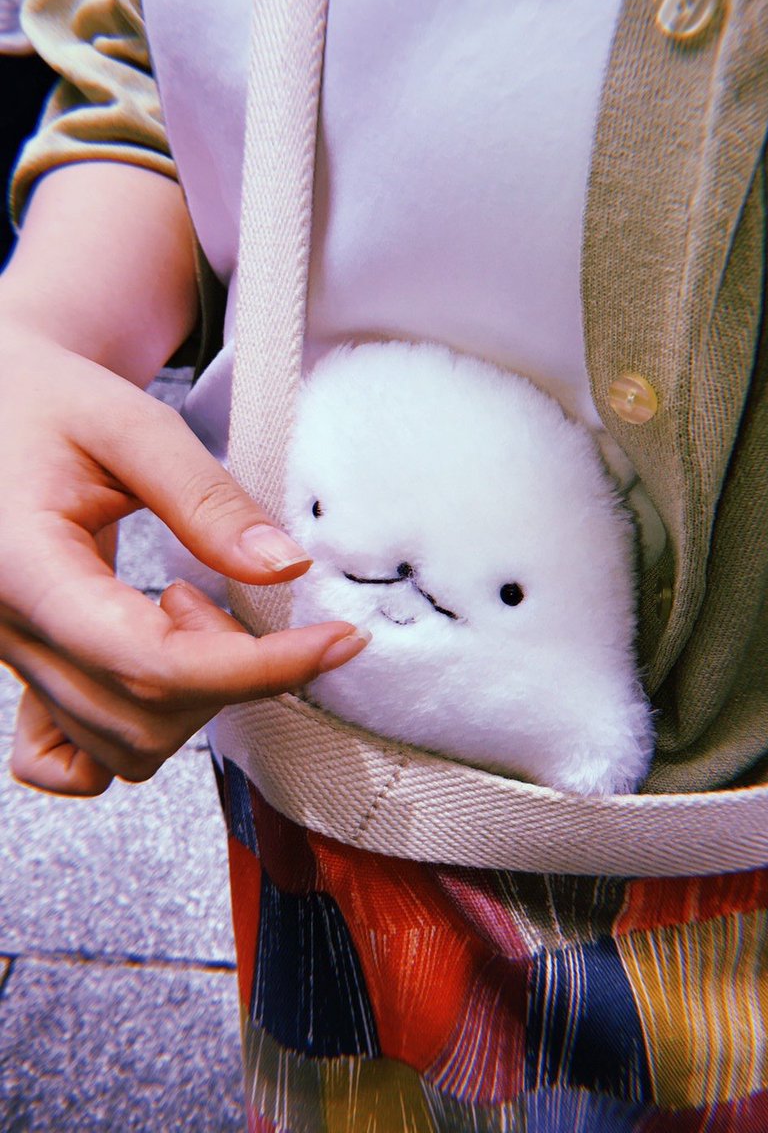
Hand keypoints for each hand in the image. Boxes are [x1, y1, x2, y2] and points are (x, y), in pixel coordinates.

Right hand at [1, 330, 366, 795]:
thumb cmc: (48, 401)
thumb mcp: (129, 425)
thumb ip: (206, 499)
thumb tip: (287, 569)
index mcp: (25, 572)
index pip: (150, 663)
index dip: (258, 667)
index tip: (338, 640)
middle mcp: (10, 635)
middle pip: (142, 718)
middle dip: (230, 676)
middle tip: (234, 597)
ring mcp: (13, 663)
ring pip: (120, 748)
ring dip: (189, 701)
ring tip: (186, 610)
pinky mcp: (27, 671)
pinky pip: (67, 761)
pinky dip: (126, 742)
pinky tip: (157, 675)